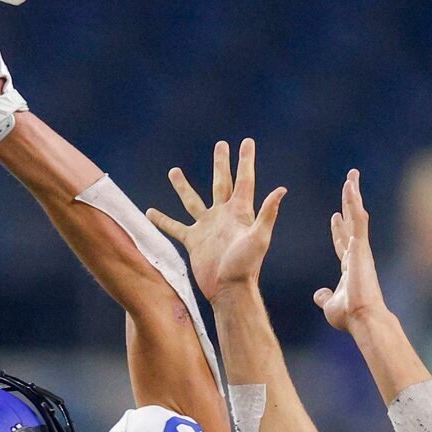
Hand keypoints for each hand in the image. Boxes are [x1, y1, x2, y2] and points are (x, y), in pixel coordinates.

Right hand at [147, 138, 285, 302]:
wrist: (229, 290)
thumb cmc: (246, 266)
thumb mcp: (259, 238)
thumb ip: (267, 213)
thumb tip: (281, 189)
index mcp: (239, 212)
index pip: (244, 180)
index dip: (245, 161)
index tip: (246, 142)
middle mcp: (222, 215)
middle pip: (220, 183)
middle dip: (221, 164)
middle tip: (221, 145)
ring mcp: (207, 227)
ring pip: (192, 200)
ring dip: (183, 186)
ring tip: (174, 170)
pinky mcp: (193, 241)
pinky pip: (174, 227)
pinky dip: (162, 220)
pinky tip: (150, 212)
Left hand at [315, 168, 385, 331]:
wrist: (362, 318)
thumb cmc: (349, 316)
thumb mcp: (330, 305)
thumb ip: (324, 297)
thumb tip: (318, 294)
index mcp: (349, 266)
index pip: (342, 242)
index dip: (338, 230)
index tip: (334, 216)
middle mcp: (357, 254)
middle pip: (352, 223)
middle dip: (349, 204)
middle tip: (349, 184)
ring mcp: (360, 248)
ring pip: (357, 215)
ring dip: (353, 195)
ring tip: (351, 176)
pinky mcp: (362, 246)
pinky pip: (359, 219)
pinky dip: (355, 202)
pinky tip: (351, 187)